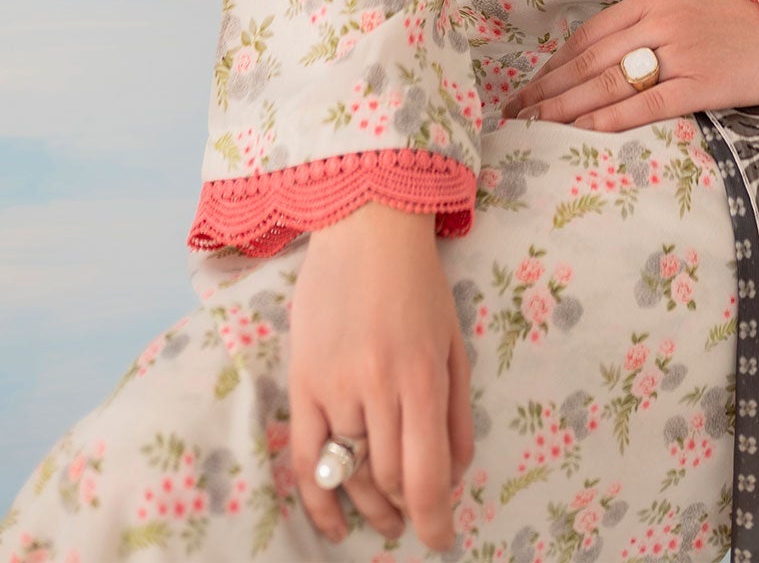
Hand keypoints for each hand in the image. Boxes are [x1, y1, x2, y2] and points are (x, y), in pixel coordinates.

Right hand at [288, 202, 472, 548]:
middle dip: (406, 510)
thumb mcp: (455, 343)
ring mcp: (335, 384)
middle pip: (389, 477)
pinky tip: (333, 523)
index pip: (426, 474)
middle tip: (414, 523)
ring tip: (384, 521)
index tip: (441, 540)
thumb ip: (456, 413)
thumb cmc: (419, 284)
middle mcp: (378, 386)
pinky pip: (305, 457)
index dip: (435, 520)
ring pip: (350, 471)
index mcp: (423, 376)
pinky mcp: (302, 380)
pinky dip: (319, 499)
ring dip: (370, 505)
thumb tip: (456, 476)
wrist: (365, 226)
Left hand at [499, 0, 758, 132]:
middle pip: (588, 61)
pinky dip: (607, 119)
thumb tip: (619, 51)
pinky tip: (580, 132)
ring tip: (531, 128)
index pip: (589, 36)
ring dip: (563, 108)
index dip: (554, 65)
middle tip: (512, 114)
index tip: (529, 87)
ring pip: (606, 83)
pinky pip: (645, 104)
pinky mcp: (703, 84)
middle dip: (545, 90)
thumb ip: (657, 21)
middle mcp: (659, 22)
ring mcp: (680, 52)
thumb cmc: (755, 12)